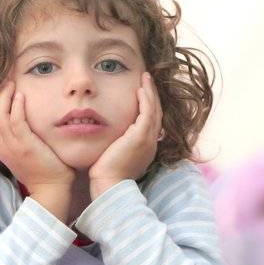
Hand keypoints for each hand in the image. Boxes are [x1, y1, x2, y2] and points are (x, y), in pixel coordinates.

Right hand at [0, 81, 72, 217]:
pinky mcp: (24, 146)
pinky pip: (15, 122)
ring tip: (9, 82)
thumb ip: (21, 139)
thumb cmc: (44, 171)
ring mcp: (12, 147)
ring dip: (4, 97)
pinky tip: (20, 95)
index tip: (0, 88)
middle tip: (3, 80)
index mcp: (2, 148)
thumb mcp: (25, 154)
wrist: (51, 189)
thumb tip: (25, 121)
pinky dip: (15, 107)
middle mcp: (2, 146)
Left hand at [88, 72, 161, 195]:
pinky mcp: (141, 136)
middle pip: (156, 113)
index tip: (144, 94)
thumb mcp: (115, 157)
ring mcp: (148, 140)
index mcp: (146, 148)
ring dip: (150, 92)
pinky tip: (140, 89)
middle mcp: (151, 143)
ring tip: (146, 78)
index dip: (149, 106)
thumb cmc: (106, 176)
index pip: (151, 122)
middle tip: (148, 80)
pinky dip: (146, 99)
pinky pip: (147, 112)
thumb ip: (117, 145)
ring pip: (154, 110)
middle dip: (153, 95)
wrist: (109, 185)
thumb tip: (111, 138)